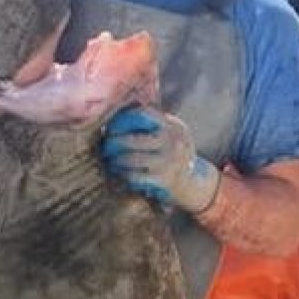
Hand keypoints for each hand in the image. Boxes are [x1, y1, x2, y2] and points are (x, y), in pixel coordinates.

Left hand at [100, 106, 220, 213]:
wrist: (193, 183)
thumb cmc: (173, 155)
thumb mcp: (170, 135)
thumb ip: (151, 126)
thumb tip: (114, 121)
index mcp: (172, 126)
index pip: (143, 114)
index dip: (123, 119)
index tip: (111, 127)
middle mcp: (172, 141)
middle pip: (132, 139)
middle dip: (113, 144)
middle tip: (105, 148)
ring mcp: (168, 161)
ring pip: (131, 159)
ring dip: (115, 161)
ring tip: (110, 162)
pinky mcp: (163, 180)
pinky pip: (135, 176)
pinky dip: (123, 175)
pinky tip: (120, 174)